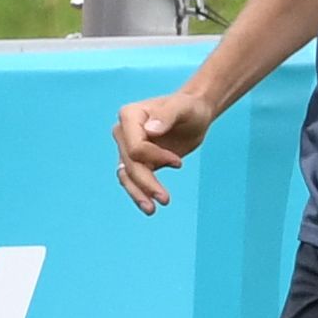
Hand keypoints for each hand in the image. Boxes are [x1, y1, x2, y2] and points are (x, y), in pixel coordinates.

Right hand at [113, 91, 214, 213]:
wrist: (194, 115)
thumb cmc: (188, 107)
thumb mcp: (183, 107)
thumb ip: (167, 115)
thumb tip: (151, 130)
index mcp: (130, 116)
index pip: (135, 147)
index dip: (155, 158)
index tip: (178, 163)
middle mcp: (123, 132)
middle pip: (131, 164)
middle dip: (146, 183)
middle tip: (165, 199)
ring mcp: (127, 147)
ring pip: (127, 175)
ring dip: (138, 193)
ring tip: (152, 210)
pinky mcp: (136, 161)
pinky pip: (132, 180)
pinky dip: (139, 193)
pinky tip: (149, 206)